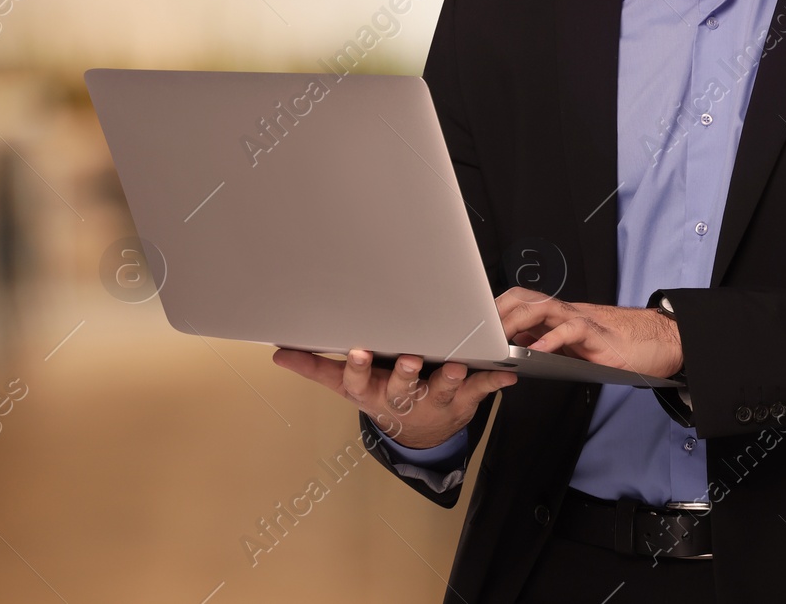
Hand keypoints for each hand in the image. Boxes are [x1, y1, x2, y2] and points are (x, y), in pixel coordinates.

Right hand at [272, 348, 515, 448]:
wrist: (420, 433)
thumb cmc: (382, 394)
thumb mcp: (348, 386)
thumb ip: (316, 367)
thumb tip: (277, 353)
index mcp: (372, 391)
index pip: (358, 381)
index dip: (357, 369)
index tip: (358, 352)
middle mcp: (402, 397)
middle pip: (402, 387)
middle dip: (405, 374)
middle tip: (408, 358)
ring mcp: (433, 399)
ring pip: (441, 389)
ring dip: (449, 378)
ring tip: (455, 366)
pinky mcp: (462, 399)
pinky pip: (480, 389)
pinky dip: (494, 381)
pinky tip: (507, 375)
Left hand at [496, 287, 682, 379]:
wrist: (659, 342)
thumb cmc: (619, 345)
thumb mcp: (575, 346)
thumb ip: (548, 342)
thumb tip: (518, 345)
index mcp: (560, 315)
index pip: (522, 301)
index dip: (497, 307)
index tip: (475, 323)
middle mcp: (568, 312)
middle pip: (526, 298)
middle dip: (499, 310)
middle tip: (479, 329)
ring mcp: (583, 320)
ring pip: (544, 309)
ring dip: (517, 321)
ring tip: (498, 337)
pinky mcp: (598, 334)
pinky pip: (571, 330)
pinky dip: (552, 339)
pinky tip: (537, 352)